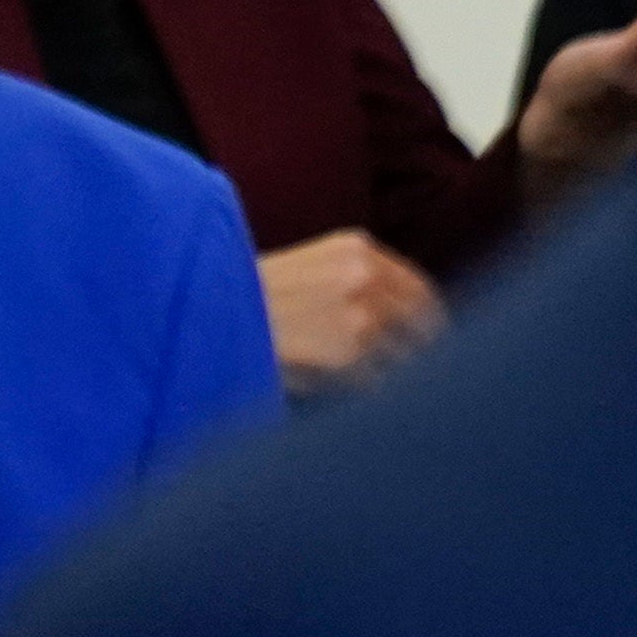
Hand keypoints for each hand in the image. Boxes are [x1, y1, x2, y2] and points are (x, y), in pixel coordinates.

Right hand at [258, 227, 443, 394]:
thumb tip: (413, 319)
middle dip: (411, 349)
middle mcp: (365, 275)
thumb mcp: (312, 265)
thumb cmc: (254, 296)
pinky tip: (325, 377)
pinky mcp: (348, 353)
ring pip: (402, 358)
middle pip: (422, 326)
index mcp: (357, 248)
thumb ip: (361, 279)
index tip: (422, 342)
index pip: (421, 291)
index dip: (425, 322)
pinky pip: (375, 382)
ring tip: (342, 369)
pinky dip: (357, 387)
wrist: (210, 313)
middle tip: (390, 365)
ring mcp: (360, 314)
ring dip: (382, 370)